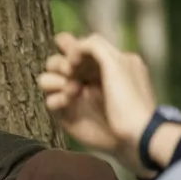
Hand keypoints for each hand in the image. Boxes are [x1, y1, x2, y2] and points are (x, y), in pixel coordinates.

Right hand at [38, 32, 156, 175]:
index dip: (67, 46)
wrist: (134, 134)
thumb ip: (93, 45)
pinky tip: (70, 101)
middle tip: (71, 71)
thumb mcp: (118, 62)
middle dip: (59, 64)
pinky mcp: (67, 114)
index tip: (76, 56)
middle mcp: (84, 78)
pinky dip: (57, 98)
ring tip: (74, 90)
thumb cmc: (129, 98)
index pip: (72, 46)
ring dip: (55, 81)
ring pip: (47, 80)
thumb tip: (71, 49)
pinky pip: (49, 101)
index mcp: (99, 63)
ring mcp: (75, 96)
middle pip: (55, 62)